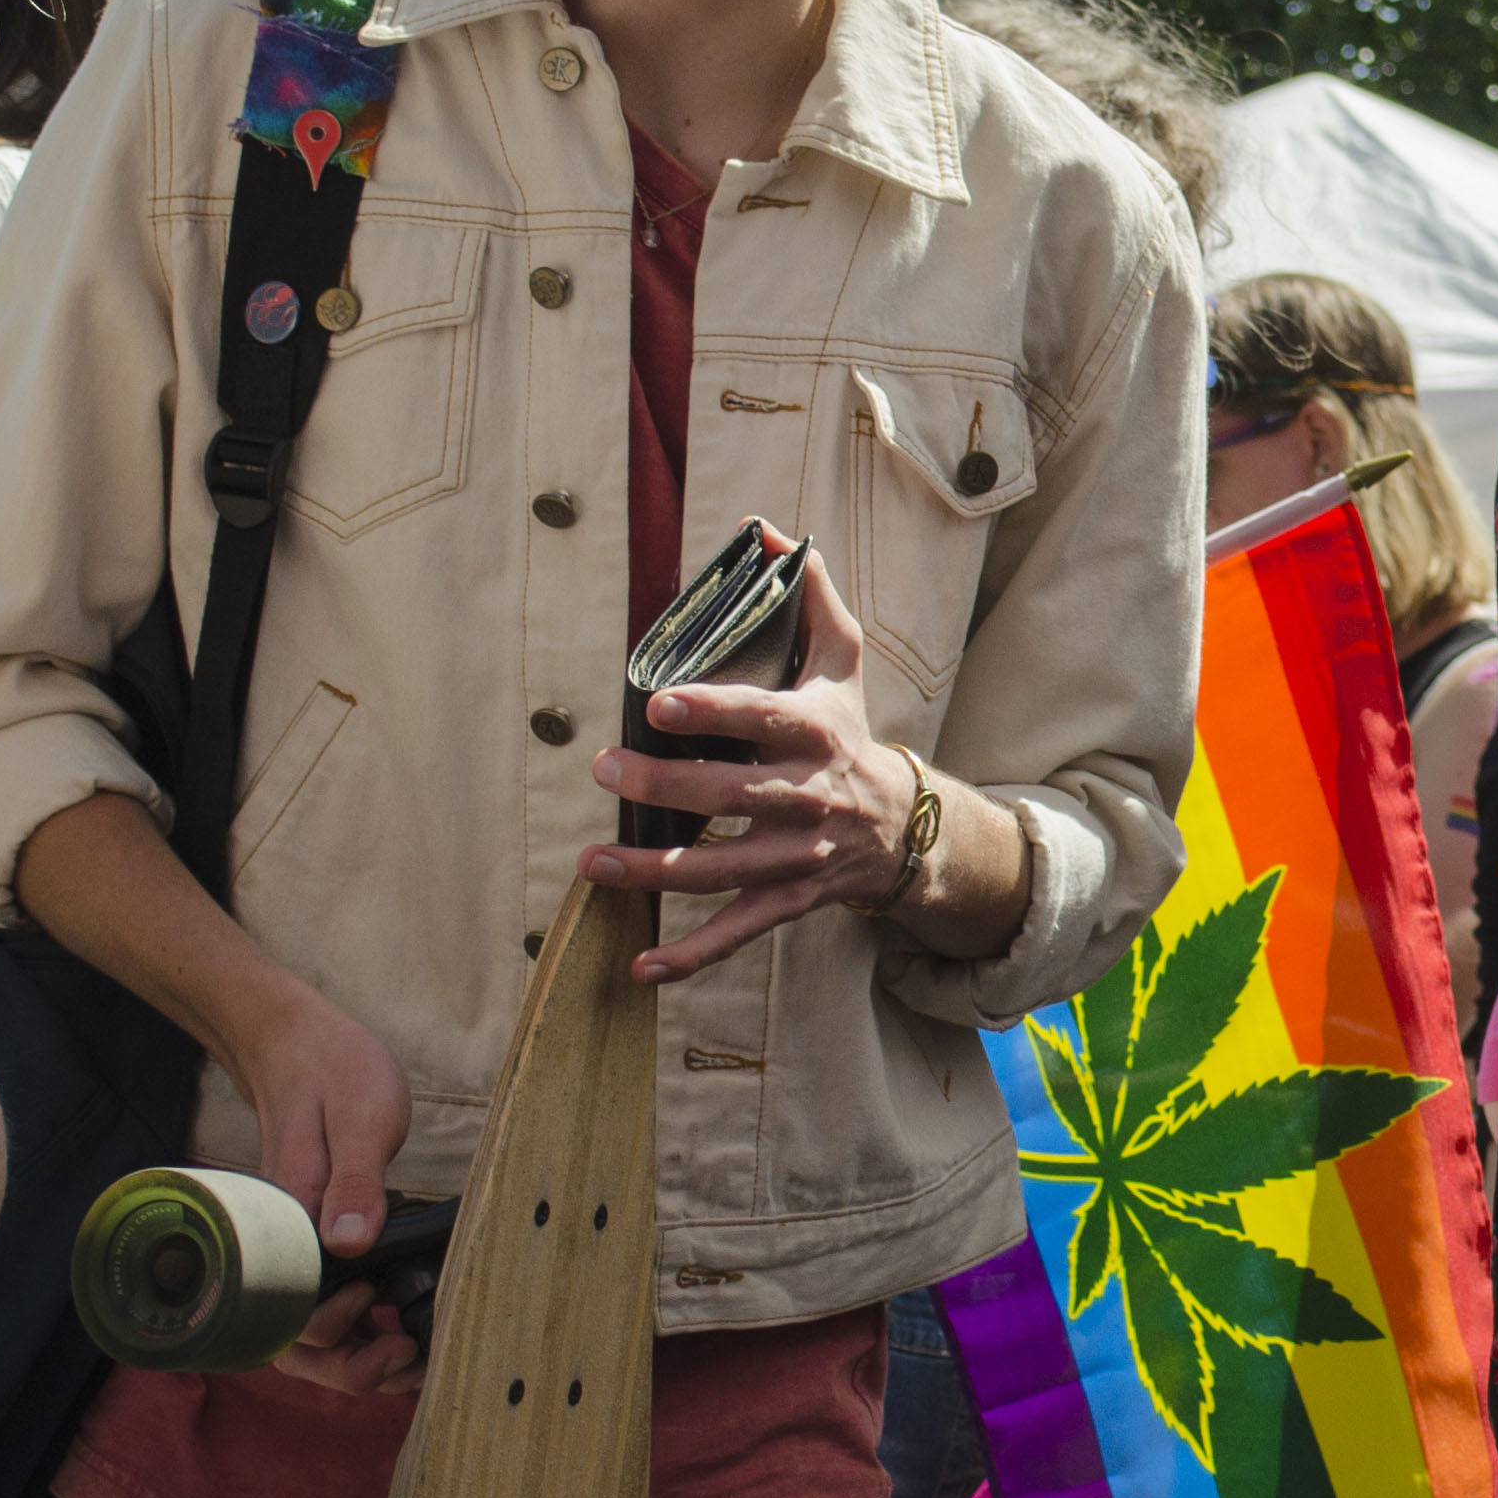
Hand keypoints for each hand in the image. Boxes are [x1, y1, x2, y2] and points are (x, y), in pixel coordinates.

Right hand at [230, 985, 417, 1389]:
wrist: (299, 1043)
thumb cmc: (330, 1071)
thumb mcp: (359, 1114)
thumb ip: (355, 1179)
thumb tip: (348, 1244)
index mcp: (284, 1225)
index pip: (288, 1316)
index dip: (333, 1333)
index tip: (378, 1302)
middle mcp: (281, 1249)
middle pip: (296, 1346)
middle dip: (351, 1368)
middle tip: (409, 1352)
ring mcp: (296, 1251)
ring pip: (310, 1338)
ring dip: (357, 1359)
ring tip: (414, 1352)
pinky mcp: (315, 1246)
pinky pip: (326, 1307)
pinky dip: (361, 1331)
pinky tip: (404, 1326)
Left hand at [588, 544, 950, 984]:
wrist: (903, 827)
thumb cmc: (850, 732)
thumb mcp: (844, 660)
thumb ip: (810, 595)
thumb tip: (767, 530)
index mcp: (813, 732)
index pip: (760, 717)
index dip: (711, 711)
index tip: (658, 702)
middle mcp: (807, 797)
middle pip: (728, 796)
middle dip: (661, 787)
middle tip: (603, 770)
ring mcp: (796, 856)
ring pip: (721, 869)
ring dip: (654, 871)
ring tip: (594, 862)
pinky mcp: (787, 900)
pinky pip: (737, 932)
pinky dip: (691, 956)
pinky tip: (641, 966)